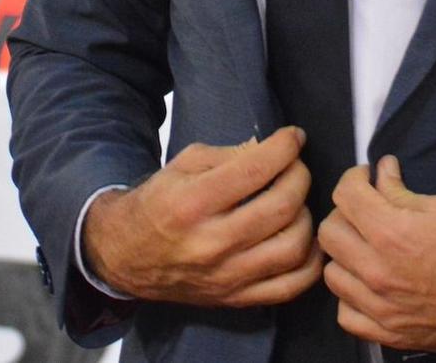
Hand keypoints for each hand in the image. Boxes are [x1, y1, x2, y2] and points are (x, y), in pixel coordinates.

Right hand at [80, 127, 320, 306]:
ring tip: (296, 201)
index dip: (285, 147)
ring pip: (292, 247)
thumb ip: (227, 155)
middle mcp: (212, 243)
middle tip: (296, 166)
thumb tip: (272, 151)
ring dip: (306, 215)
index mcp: (192, 203)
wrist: (125, 257)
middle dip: (299, 177)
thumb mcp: (181, 165)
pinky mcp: (236, 299)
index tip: (294, 137)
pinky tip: (305, 239)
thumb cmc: (157, 204)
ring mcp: (227, 277)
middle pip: (281, 207)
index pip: (255, 170)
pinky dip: (310, 261)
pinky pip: (290, 287)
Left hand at [319, 157, 435, 352]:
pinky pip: (346, 315)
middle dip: (346, 213)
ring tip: (368, 248)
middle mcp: (379, 272)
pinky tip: (370, 285)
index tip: (365, 178)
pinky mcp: (390, 333)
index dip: (354, 177)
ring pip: (332, 274)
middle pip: (330, 233)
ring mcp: (382, 307)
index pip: (345, 195)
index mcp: (392, 233)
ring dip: (346, 256)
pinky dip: (352, 298)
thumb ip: (401, 191)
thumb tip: (380, 173)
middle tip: (367, 210)